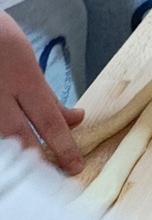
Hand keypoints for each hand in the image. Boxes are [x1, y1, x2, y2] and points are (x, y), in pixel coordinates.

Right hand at [0, 9, 83, 173]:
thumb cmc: (0, 41)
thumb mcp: (29, 62)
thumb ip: (48, 94)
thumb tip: (76, 119)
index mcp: (24, 78)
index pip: (49, 119)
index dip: (64, 146)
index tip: (75, 166)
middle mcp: (0, 94)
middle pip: (20, 138)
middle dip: (38, 162)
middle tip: (54, 178)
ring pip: (3, 139)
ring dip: (17, 156)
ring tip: (33, 171)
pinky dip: (5, 145)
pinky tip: (14, 153)